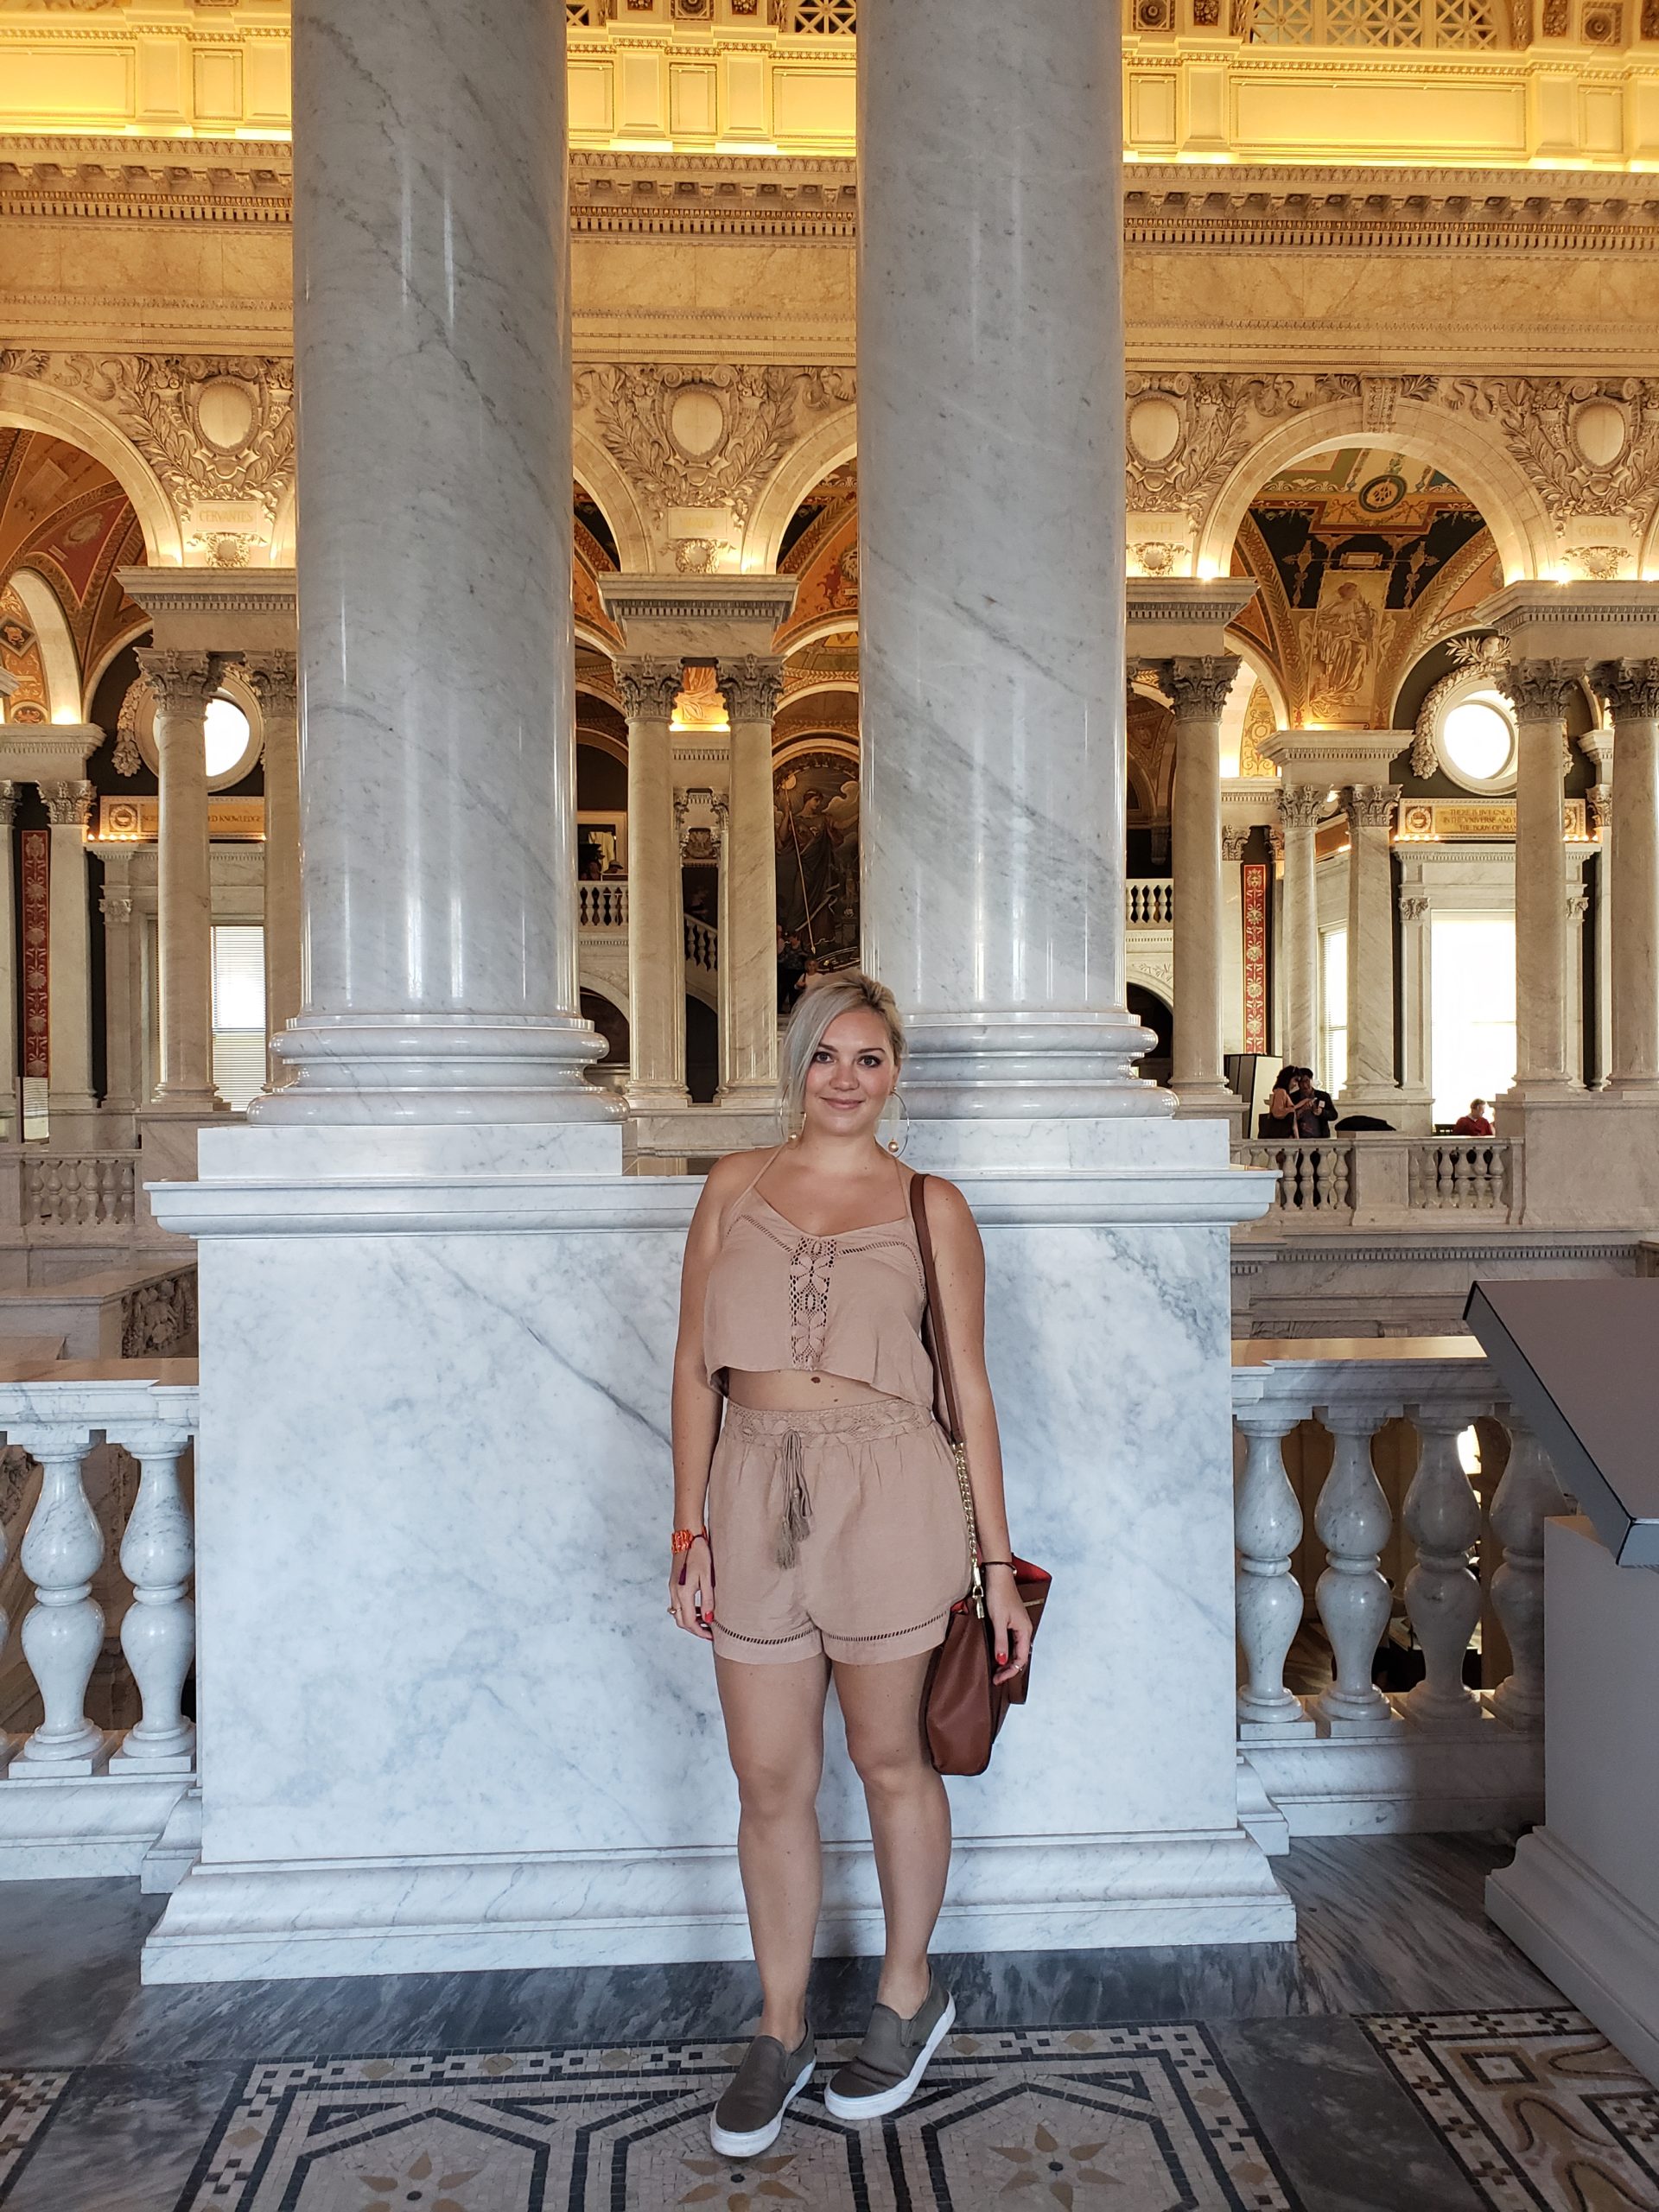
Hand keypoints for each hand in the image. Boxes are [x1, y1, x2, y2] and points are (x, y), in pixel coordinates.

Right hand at [668, 1536, 713, 1640]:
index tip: (712, 1636)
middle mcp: (675, 1593)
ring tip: (707, 1621)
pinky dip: (688, 1611)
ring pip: (679, 1614)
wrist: (687, 1538)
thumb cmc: (699, 1554)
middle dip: (695, 1629)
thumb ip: (707, 1599)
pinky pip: (678, 1604)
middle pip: (681, 1621)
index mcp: (683, 1593)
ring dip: (691, 1620)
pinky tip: (699, 1608)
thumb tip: (709, 1618)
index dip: (700, 1632)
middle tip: (710, 1632)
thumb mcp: (707, 1577)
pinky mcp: (674, 1584)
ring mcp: (673, 1588)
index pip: (689, 1622)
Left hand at [984, 1563, 1030, 1685]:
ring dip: (1007, 1661)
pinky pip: (1011, 1641)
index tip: (998, 1679)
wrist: (998, 1576)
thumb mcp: (998, 1621)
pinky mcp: (1012, 1621)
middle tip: (995, 1678)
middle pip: (1019, 1656)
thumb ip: (1001, 1642)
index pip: (1021, 1659)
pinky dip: (1005, 1651)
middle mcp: (1024, 1629)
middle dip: (1008, 1669)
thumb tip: (1003, 1661)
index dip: (1010, 1671)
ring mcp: (1019, 1625)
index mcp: (1025, 1630)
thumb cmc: (999, 1595)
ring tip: (996, 1670)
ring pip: (1015, 1649)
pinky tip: (998, 1654)